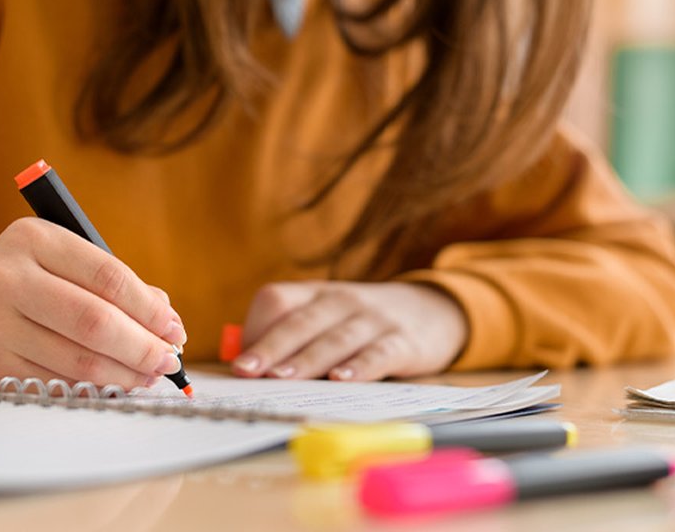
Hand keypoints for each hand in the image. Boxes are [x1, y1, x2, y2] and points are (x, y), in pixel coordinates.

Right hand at [0, 218, 185, 387]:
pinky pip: (58, 382)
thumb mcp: (61, 262)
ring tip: (149, 375)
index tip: (174, 328)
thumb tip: (167, 320)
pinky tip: (115, 385)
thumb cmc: (26, 283)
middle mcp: (8, 278)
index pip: (108, 276)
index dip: (149, 307)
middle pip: (94, 321)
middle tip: (169, 360)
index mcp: (34, 239)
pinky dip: (95, 387)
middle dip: (142, 346)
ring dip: (124, 373)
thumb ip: (114, 283)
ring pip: (78, 359)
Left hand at [232, 281, 466, 380]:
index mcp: (315, 294)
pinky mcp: (403, 341)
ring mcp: (373, 319)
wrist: (434, 310)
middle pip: (300, 322)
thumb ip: (294, 339)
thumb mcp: (328, 318)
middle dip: (270, 347)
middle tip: (246, 371)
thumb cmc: (363, 324)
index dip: (256, 329)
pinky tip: (343, 380)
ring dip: (307, 359)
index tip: (240, 363)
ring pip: (335, 339)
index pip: (276, 299)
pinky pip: (378, 353)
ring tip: (282, 377)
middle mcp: (341, 301)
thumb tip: (249, 373)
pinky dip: (360, 367)